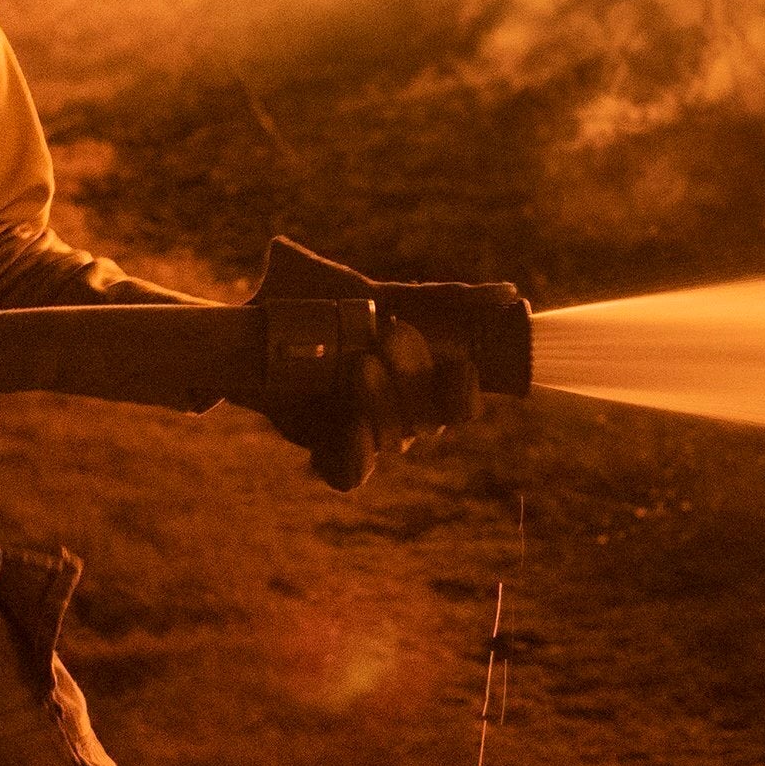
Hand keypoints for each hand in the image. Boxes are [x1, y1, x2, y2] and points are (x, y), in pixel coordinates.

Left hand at [261, 311, 485, 494]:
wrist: (255, 325)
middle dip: (414, 377)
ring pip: (393, 440)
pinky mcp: (330, 451)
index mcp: (423, 381)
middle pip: (428, 419)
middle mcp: (402, 414)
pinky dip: (354, 452)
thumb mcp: (377, 292)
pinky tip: (347, 423)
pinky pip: (351, 473)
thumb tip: (509, 293)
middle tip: (393, 335)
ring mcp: (368, 436)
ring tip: (358, 364)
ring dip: (382, 402)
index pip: (462, 403)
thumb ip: (442, 299)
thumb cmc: (323, 302)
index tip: (459, 364)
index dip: (464, 392)